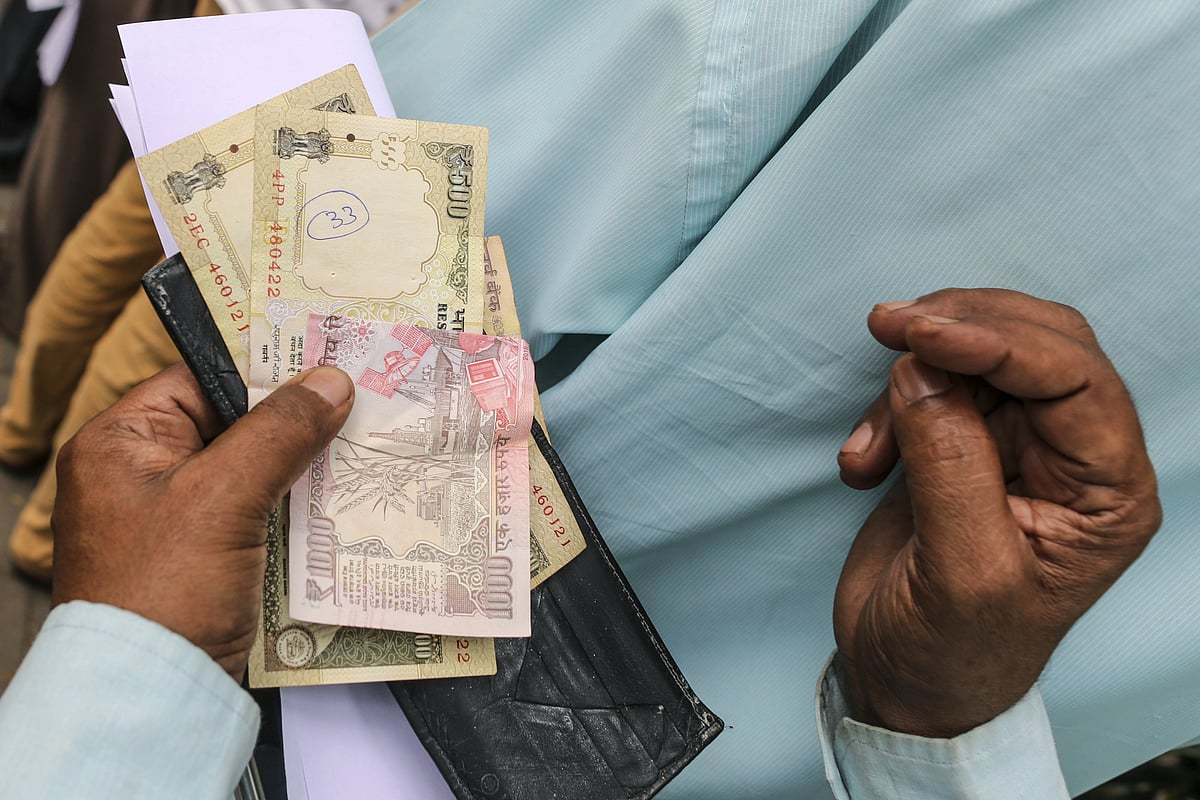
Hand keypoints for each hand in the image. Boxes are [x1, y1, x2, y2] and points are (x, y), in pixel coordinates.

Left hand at [51, 363, 353, 679]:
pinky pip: (260, 512)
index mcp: (121, 443)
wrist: (152, 695)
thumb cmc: (165, 591)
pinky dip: (297, 507)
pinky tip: (342, 500)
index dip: (266, 369)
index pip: (203, 380)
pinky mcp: (207, 557)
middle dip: (297, 421)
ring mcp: (177, 519)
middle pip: (235, 425)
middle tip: (360, 402)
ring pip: (254, 470)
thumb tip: (332, 381)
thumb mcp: (222, 497)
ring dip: (304, 467)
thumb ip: (279, 431)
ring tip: (363, 448)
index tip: (330, 358)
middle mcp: (144, 474)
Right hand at [833, 289, 1160, 737]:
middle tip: (891, 326)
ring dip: (912, 379)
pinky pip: (931, 385)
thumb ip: (951, 465)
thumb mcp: (963, 572)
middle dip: (962, 328)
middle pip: (1038, 344)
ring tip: (869, 448)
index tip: (925, 334)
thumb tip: (924, 370)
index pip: (1076, 379)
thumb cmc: (954, 652)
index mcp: (1106, 493)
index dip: (1003, 342)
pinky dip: (888, 406)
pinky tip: (864, 463)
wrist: (905, 681)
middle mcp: (1073, 458)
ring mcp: (1015, 447)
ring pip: (977, 355)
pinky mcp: (962, 444)